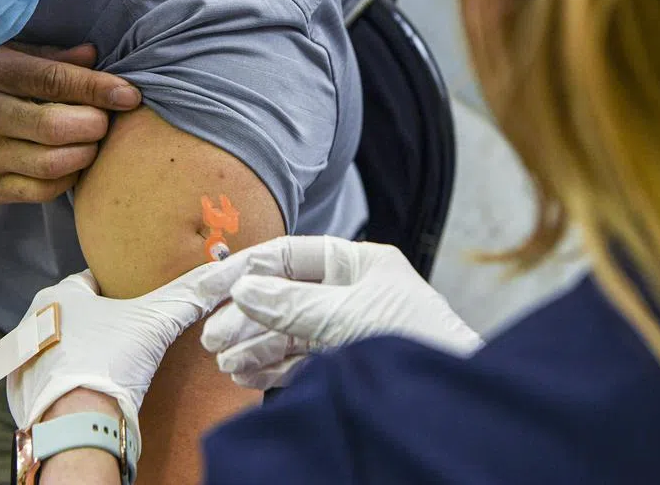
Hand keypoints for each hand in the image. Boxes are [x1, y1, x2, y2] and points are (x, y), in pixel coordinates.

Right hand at [0, 44, 140, 203]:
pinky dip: (68, 178)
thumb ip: (48, 59)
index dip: (99, 88)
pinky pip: (42, 191)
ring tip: (91, 140)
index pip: (54, 81)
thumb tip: (95, 55)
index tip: (130, 94)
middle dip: (95, 124)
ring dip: (86, 153)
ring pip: (53, 164)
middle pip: (57, 127)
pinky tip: (72, 162)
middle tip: (105, 119)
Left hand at [0, 258, 244, 464]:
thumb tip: (217, 278)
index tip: (137, 304)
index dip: (120, 291)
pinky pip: (50, 376)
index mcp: (58, 295)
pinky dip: (67, 379)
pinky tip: (88, 386)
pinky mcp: (21, 389)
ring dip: (82, 351)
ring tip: (110, 364)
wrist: (79, 422)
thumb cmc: (111, 362)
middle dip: (100, 323)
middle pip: (77, 314)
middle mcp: (32, 320)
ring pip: (62, 344)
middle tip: (128, 337)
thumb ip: (186, 296)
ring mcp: (23, 357)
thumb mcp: (155, 321)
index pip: (94, 281)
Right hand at [199, 237, 482, 389]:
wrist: (451, 402)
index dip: (245, 270)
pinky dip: (270, 368)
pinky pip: (298, 361)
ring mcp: (346, 330)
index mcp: (358, 264)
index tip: (209, 288)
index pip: (287, 257)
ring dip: (253, 345)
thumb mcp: (346, 314)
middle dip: (246, 316)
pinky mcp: (345, 365)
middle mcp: (350, 293)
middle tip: (212, 336)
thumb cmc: (417, 342)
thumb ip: (291, 303)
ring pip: (286, 332)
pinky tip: (246, 374)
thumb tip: (243, 289)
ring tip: (226, 361)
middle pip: (282, 297)